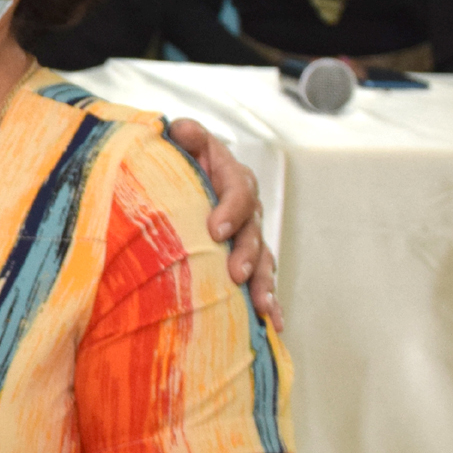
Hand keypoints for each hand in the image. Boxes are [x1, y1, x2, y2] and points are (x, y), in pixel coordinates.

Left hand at [167, 117, 282, 329]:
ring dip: (264, 283)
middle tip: (236, 275)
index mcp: (231, 175)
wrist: (181, 176)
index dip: (231, 209)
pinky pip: (261, 278)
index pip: (239, 189)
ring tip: (263, 307)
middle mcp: (245, 205)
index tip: (216, 230)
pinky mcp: (245, 256)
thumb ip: (184, 135)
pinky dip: (268, 299)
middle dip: (248, 254)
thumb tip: (182, 130)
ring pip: (263, 258)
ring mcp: (248, 233)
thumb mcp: (180, 142)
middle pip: (254, 229)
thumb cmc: (179, 159)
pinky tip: (273, 323)